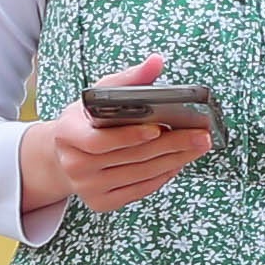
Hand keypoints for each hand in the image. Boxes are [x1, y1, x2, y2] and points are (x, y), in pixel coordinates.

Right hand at [18, 52, 213, 218]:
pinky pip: (139, 190)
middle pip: (130, 157)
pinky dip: (162, 176)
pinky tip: (179, 162)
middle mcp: (74, 164)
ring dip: (174, 160)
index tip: (159, 127)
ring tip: (197, 146)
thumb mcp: (101, 94)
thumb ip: (129, 78)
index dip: (130, 135)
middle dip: (170, 145)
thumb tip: (157, 61)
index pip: (99, 140)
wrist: (65, 155)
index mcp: (67, 134)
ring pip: (140, 175)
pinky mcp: (101, 203)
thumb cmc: (87, 119)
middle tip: (200, 135)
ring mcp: (87, 187)